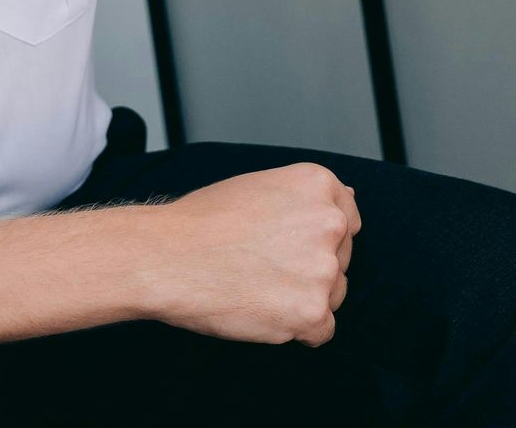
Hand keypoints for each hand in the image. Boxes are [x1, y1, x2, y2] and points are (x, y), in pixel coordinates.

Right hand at [141, 163, 359, 346]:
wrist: (166, 257)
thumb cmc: (202, 222)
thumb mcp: (260, 185)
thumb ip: (307, 197)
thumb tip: (349, 198)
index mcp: (318, 186)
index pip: (347, 221)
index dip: (315, 239)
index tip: (288, 245)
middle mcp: (329, 223)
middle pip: (340, 260)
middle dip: (309, 269)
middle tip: (262, 266)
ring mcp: (323, 269)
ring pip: (333, 295)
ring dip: (303, 299)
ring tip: (258, 287)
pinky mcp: (311, 312)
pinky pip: (322, 331)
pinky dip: (296, 330)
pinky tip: (264, 312)